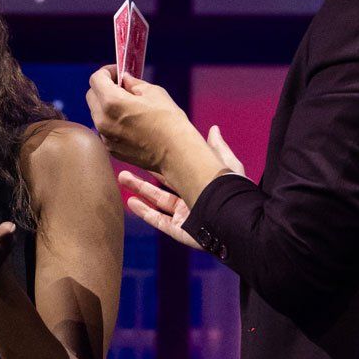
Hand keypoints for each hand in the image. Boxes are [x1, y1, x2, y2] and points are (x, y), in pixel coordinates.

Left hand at [85, 66, 192, 173]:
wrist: (175, 153)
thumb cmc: (168, 121)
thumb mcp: (154, 93)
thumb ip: (134, 83)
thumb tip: (125, 79)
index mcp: (112, 102)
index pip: (96, 79)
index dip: (106, 71)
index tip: (117, 72)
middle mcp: (103, 120)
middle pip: (91, 96)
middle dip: (103, 88)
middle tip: (121, 87)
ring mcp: (105, 137)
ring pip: (97, 114)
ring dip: (106, 106)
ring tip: (128, 106)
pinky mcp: (111, 149)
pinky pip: (104, 130)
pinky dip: (111, 122)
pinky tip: (130, 123)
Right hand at [119, 126, 245, 248]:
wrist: (236, 219)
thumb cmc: (234, 191)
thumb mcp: (227, 165)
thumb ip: (217, 148)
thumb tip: (213, 128)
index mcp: (198, 184)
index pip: (175, 171)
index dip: (160, 161)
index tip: (145, 150)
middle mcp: (188, 199)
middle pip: (160, 186)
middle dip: (143, 176)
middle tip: (125, 163)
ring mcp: (183, 215)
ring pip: (155, 202)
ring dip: (139, 190)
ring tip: (121, 178)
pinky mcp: (179, 230)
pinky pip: (157, 220)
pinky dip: (143, 212)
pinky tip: (130, 202)